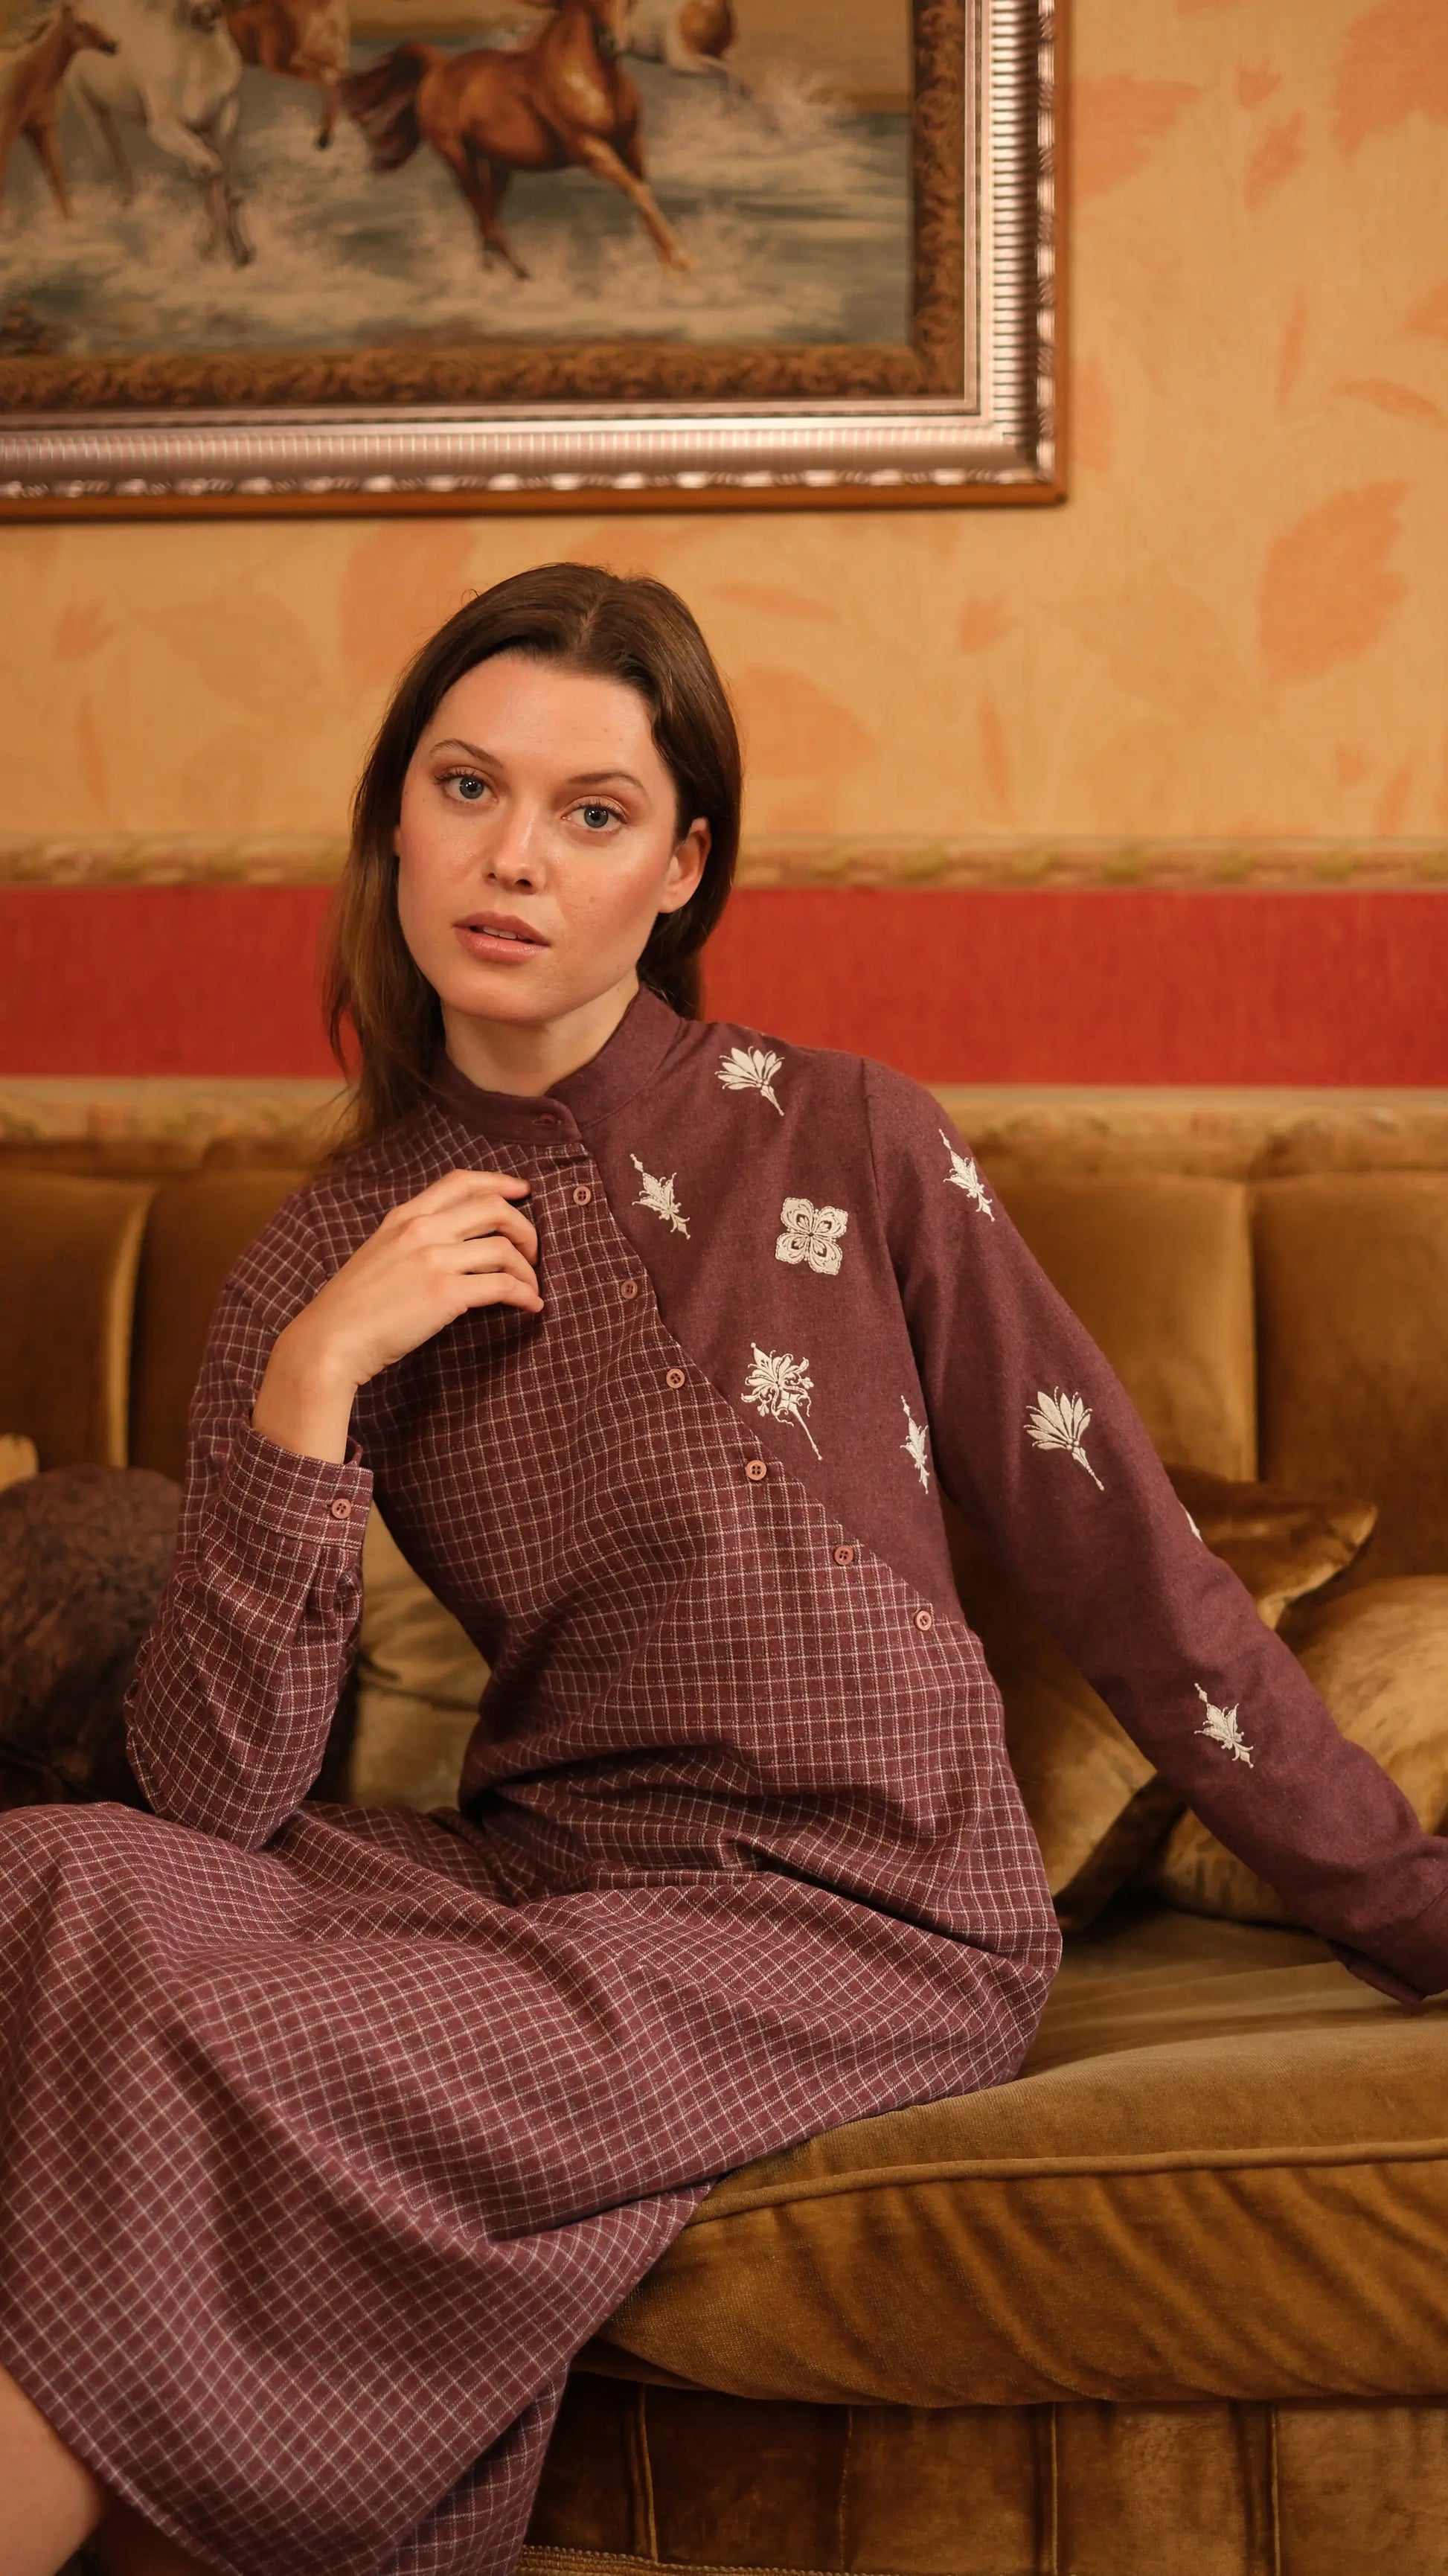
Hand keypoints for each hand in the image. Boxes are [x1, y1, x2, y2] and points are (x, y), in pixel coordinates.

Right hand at [252, 1169, 540, 1462]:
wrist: (330, 1341)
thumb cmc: (352, 1307)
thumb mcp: (378, 1254)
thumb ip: (412, 1240)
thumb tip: (453, 1244)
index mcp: (403, 1216)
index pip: (460, 1181)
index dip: (499, 1182)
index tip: (523, 1192)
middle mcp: (421, 1230)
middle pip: (494, 1208)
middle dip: (524, 1228)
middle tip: (533, 1251)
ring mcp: (434, 1260)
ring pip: (504, 1249)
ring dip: (528, 1268)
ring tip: (531, 1286)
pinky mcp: (446, 1294)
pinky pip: (503, 1286)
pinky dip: (525, 1294)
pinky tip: (531, 1306)